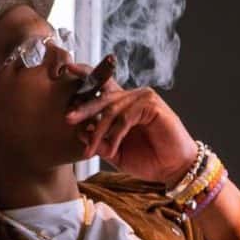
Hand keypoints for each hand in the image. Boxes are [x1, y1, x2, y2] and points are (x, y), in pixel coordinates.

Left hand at [64, 62, 196, 185]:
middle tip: (68, 118)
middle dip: (84, 109)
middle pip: (103, 97)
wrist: (172, 169)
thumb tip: (79, 132)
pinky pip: (126, 117)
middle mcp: (133, 97)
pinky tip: (112, 148)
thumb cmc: (148, 159)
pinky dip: (116, 134)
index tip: (68, 69)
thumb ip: (99, 142)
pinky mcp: (153, 105)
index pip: (102, 88)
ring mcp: (144, 98)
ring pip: (112, 110)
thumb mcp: (115, 152)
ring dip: (99, 131)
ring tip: (91, 149)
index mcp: (123, 105)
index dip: (86, 76)